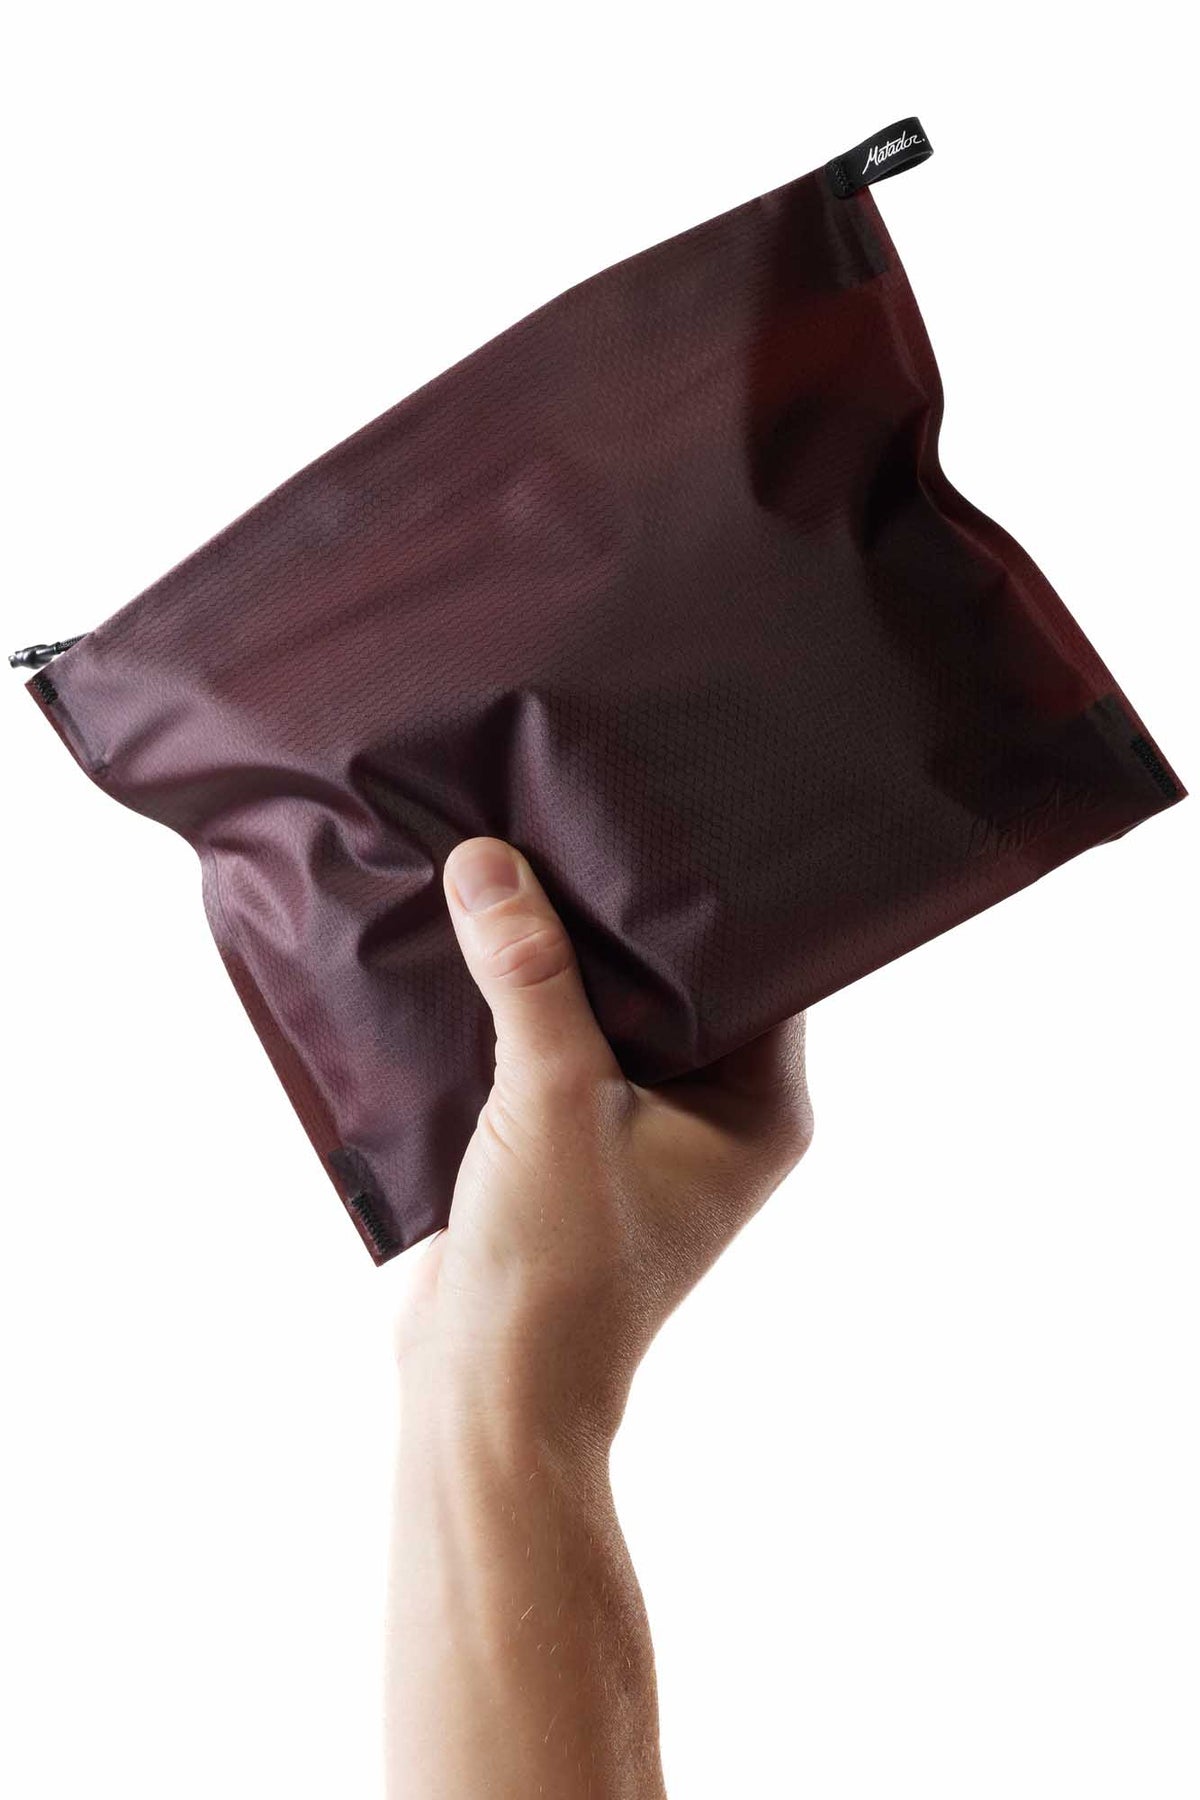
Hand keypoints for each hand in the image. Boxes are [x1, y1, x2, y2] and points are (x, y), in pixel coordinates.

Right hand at [395, 836, 812, 1447]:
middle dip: (623, 915)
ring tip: (522, 854)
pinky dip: (520, 1003)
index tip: (670, 810)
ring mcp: (643, 1131)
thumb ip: (527, 977)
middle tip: (584, 811)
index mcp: (761, 1107)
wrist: (486, 1389)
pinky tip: (477, 935)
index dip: (715, 894)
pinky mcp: (573, 1143)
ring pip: (610, 1012)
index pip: (762, 967)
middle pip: (679, 981)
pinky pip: (557, 1047)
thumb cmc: (558, 1267)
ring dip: (562, 957)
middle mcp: (716, 1114)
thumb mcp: (552, 1100)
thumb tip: (488, 860)